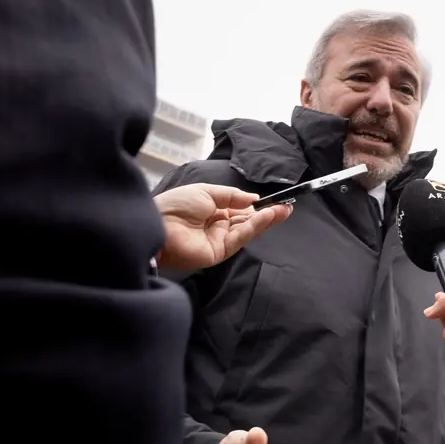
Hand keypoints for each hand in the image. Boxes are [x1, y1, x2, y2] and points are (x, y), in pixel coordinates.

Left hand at [153, 183, 290, 271]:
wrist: (157, 225)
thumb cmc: (177, 205)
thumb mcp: (206, 191)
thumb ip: (232, 196)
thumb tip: (254, 198)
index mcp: (212, 210)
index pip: (240, 209)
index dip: (257, 206)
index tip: (275, 201)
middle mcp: (218, 225)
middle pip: (248, 220)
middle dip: (268, 214)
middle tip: (287, 207)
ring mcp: (219, 240)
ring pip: (248, 229)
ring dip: (266, 219)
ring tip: (283, 210)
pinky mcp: (220, 252)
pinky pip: (241, 237)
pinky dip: (255, 226)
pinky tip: (267, 215)